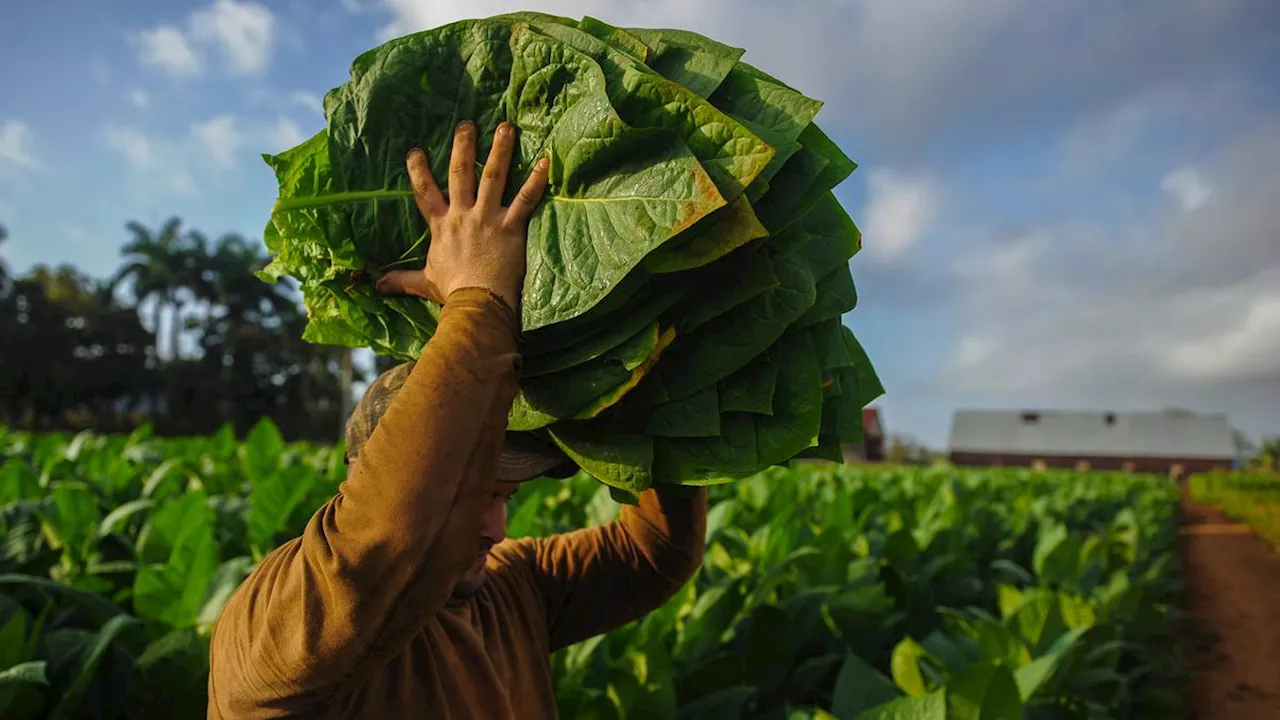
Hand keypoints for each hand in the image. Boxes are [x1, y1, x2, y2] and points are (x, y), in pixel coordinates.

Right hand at [375, 120, 549, 312]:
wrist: (477, 302)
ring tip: (507, 127)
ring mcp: (488, 218)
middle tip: (467, 124)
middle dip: (463, 146)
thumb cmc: (453, 292)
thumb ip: (402, 279)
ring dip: (500, 150)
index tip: (415, 151)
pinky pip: (526, 199)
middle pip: (461, 173)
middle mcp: (463, 215)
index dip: (418, 171)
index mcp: (442, 226)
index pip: (425, 192)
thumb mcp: (424, 282)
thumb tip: (376, 286)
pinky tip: (545, 161)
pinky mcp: (511, 226)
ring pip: (493, 177)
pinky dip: (536, 181)